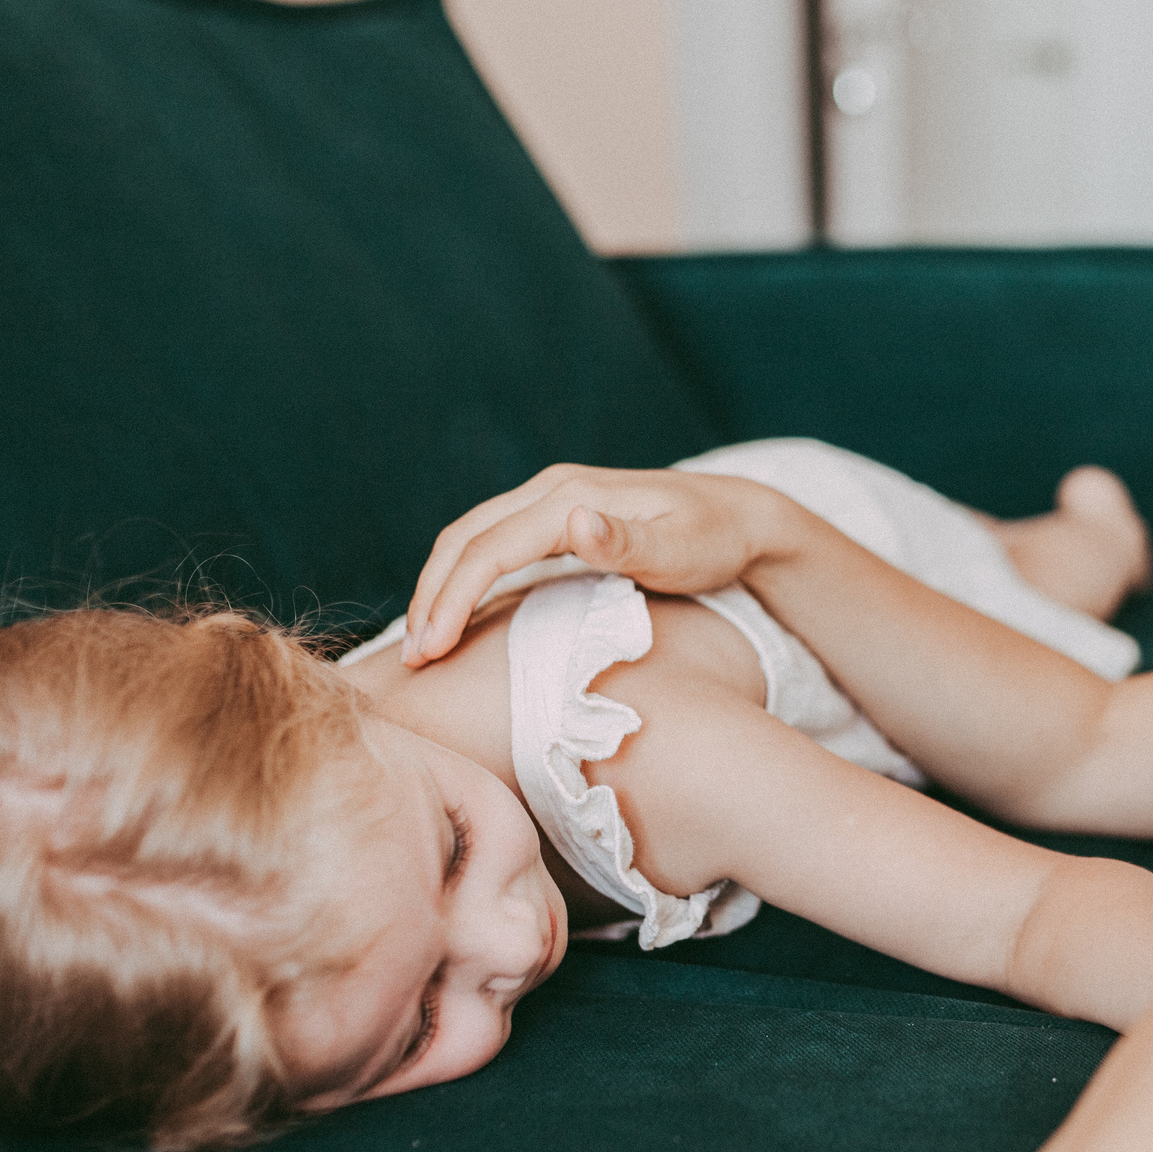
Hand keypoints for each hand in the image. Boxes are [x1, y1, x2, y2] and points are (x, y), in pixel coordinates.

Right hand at [401, 464, 799, 665]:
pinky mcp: (557, 521)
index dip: (454, 599)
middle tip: (412, 659)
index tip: (431, 649)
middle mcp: (552, 492)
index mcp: (568, 497)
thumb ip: (625, 541)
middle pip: (464, 539)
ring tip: (422, 645)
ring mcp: (552, 503)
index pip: (489, 548)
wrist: (740, 517)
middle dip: (431, 596)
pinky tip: (456, 618)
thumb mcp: (678, 546)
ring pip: (471, 540)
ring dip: (440, 588)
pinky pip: (492, 546)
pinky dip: (463, 580)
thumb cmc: (713, 539)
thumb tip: (576, 522)